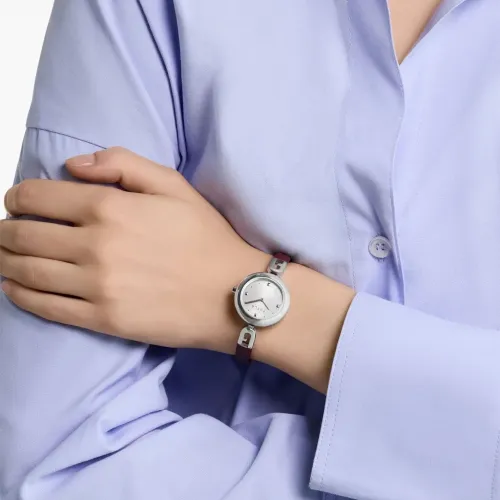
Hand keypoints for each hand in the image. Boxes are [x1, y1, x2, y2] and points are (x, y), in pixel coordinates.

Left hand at [0, 147, 267, 351]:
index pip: (36, 198)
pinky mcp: (102, 319)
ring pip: (26, 272)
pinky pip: (46, 307)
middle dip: (4, 230)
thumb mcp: (173, 185)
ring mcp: (96, 286)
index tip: (15, 201)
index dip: (16, 197)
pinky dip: (20, 295)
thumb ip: (122, 163)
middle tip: (5, 230)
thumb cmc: (206, 237)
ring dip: (5, 260)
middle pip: (23, 236)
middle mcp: (94, 247)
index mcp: (109, 208)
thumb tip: (73, 165)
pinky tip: (13, 287)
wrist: (232, 292)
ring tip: (3, 256)